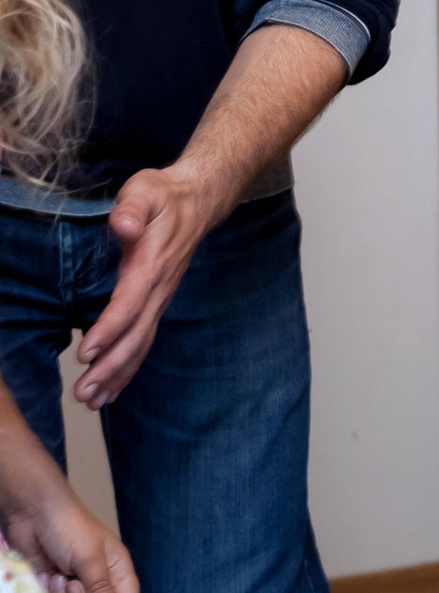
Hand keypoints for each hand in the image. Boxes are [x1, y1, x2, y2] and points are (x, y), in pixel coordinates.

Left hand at [2, 484, 135, 592]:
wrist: (34, 516)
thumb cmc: (70, 528)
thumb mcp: (89, 556)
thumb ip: (101, 586)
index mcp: (118, 567)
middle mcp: (101, 579)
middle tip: (71, 584)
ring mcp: (78, 584)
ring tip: (57, 576)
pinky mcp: (57, 588)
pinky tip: (47, 576)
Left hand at [76, 165, 230, 407]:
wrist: (200, 199)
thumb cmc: (165, 196)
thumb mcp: (145, 191)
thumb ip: (132, 210)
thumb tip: (123, 227)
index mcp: (153, 263)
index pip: (131, 301)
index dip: (110, 328)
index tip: (86, 351)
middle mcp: (160, 287)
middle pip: (138, 334)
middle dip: (111, 366)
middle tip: (84, 393)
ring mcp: (162, 297)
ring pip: (143, 342)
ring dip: (118, 374)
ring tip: (93, 400)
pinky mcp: (158, 302)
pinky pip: (145, 339)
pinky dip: (129, 367)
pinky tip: (112, 388)